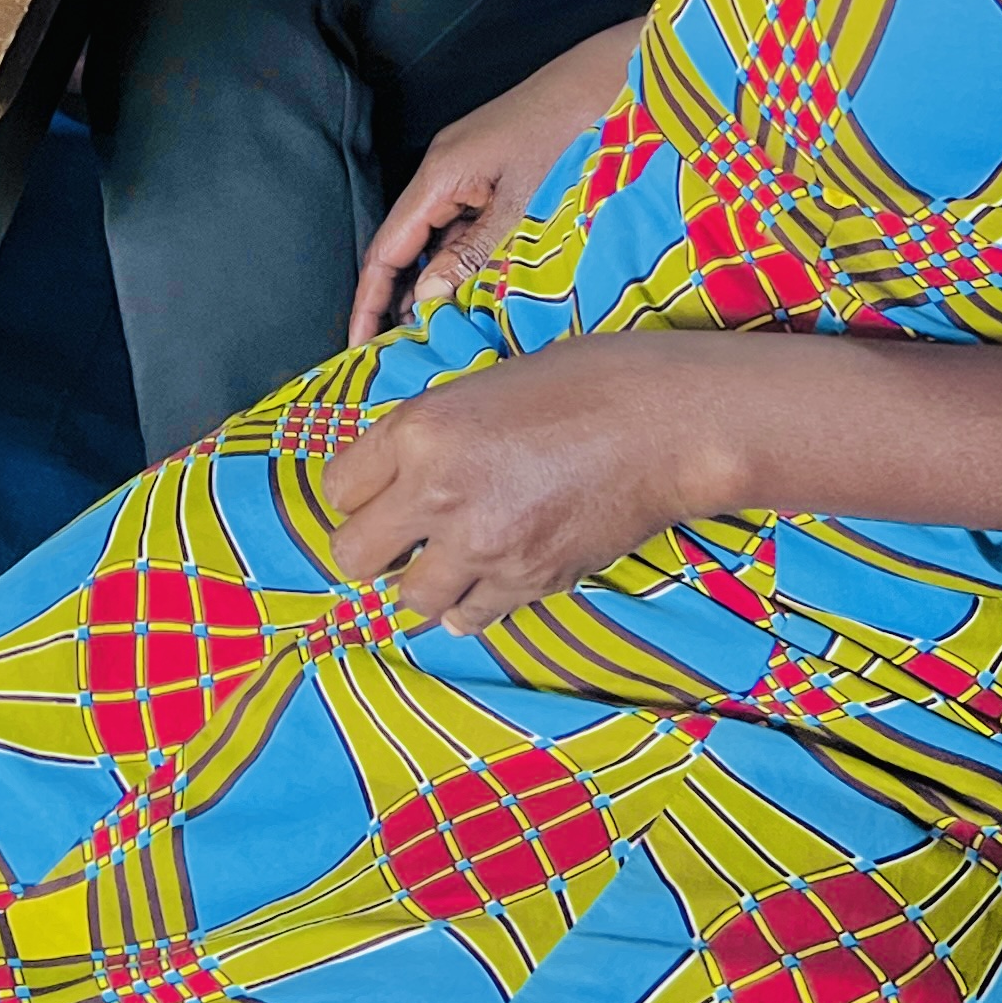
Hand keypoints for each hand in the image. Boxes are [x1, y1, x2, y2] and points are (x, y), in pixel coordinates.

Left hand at [319, 339, 697, 633]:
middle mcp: (437, 494)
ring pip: (411, 600)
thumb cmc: (580, 384)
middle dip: (370, 547)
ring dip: (423, 580)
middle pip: (352, 556)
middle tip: (397, 535)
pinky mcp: (527, 583)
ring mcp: (484, 547)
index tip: (374, 492)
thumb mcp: (478, 388)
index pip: (337, 488)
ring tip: (450, 555)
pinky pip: (470, 618)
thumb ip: (428, 437)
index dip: (355, 492)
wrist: (664, 423)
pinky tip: (489, 573)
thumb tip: (396, 478)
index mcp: (419, 430)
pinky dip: (471, 603)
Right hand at [350, 29, 633, 343]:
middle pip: (405, 248)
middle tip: (400, 357)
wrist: (607, 79)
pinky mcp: (495, 175)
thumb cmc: (566, 131)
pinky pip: (467, 229)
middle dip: (397, 301)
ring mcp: (469, 174)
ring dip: (436, 287)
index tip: (360, 347)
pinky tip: (477, 296)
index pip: (386, 250)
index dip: (370, 301)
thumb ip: (474, 255)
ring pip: (439, 242)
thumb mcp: (522, 205)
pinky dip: (465, 264)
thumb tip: (426, 300)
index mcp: (439, 176)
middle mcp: (444, 174)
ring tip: (437, 339)